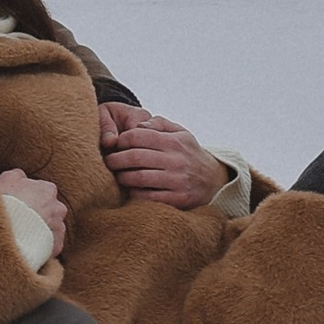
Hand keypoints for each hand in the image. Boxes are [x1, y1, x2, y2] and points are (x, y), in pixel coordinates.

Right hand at [0, 168, 67, 255]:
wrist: (7, 230)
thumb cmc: (7, 202)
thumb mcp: (7, 178)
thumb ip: (19, 175)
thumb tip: (21, 177)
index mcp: (48, 189)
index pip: (43, 191)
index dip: (30, 198)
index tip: (20, 205)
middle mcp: (58, 208)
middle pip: (50, 210)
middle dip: (39, 214)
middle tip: (22, 221)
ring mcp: (59, 227)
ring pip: (51, 228)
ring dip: (41, 231)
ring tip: (24, 235)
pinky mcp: (56, 245)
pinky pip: (51, 245)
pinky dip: (43, 246)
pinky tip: (29, 246)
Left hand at [97, 106, 229, 208]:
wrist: (215, 181)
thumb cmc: (190, 154)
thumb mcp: (181, 133)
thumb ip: (159, 124)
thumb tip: (139, 125)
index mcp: (174, 141)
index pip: (138, 136)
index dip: (121, 140)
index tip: (115, 145)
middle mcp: (176, 160)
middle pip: (135, 157)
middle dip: (116, 159)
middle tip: (108, 161)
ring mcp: (177, 181)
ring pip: (139, 178)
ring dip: (122, 177)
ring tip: (117, 176)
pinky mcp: (178, 199)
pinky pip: (148, 197)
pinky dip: (134, 194)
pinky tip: (130, 190)